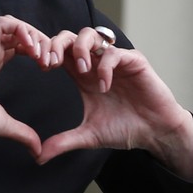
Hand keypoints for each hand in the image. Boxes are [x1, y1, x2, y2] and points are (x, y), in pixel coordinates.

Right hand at [0, 15, 50, 188]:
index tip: (49, 67)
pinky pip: (3, 24)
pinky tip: (31, 47)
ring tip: (42, 53)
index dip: (37, 51)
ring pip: (13, 25)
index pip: (18, 46)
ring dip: (33, 34)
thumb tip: (37, 149)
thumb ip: (22, 132)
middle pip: (19, 33)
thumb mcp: (4, 124)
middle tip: (51, 60)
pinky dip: (21, 30)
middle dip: (40, 42)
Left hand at [39, 27, 192, 181]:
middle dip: (57, 44)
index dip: (48, 52)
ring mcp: (114, 60)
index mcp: (83, 74)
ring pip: (91, 35)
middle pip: (70, 36)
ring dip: (81, 49)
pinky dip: (105, 67)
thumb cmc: (124, 128)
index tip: (41, 66)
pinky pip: (114, 53)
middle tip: (51, 62)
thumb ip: (64, 142)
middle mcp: (95, 63)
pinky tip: (104, 86)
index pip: (60, 51)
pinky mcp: (133, 62)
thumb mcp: (88, 135)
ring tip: (81, 71)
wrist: (154, 133)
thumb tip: (38, 157)